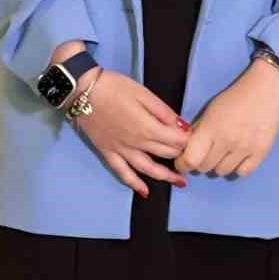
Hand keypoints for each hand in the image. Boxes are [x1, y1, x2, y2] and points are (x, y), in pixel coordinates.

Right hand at [74, 70, 190, 196]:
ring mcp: (121, 151)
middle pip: (165, 153)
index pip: (175, 140)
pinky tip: (144, 192)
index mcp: (148, 127)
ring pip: (148, 168)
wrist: (82, 91)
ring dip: (165, 176)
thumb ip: (163, 111)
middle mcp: (137, 144)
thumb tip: (181, 126)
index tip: (195, 139)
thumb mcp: (142, 92)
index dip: (188, 140)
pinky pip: (122, 173)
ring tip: (180, 183)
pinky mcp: (108, 153)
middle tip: (191, 156)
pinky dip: (134, 183)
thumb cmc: (114, 87)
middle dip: (180, 155)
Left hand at [173, 58, 278, 178]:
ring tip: (224, 152)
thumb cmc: (236, 96)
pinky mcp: (261, 153)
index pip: (190, 159)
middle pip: (205, 167)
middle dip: (201, 161)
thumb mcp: (210, 109)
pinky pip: (242, 173)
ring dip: (219, 164)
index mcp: (210, 127)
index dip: (183, 163)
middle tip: (206, 152)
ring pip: (222, 172)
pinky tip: (238, 156)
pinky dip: (237, 167)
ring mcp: (245, 149)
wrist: (267, 88)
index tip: (184, 161)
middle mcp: (227, 141)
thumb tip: (187, 148)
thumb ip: (199, 130)